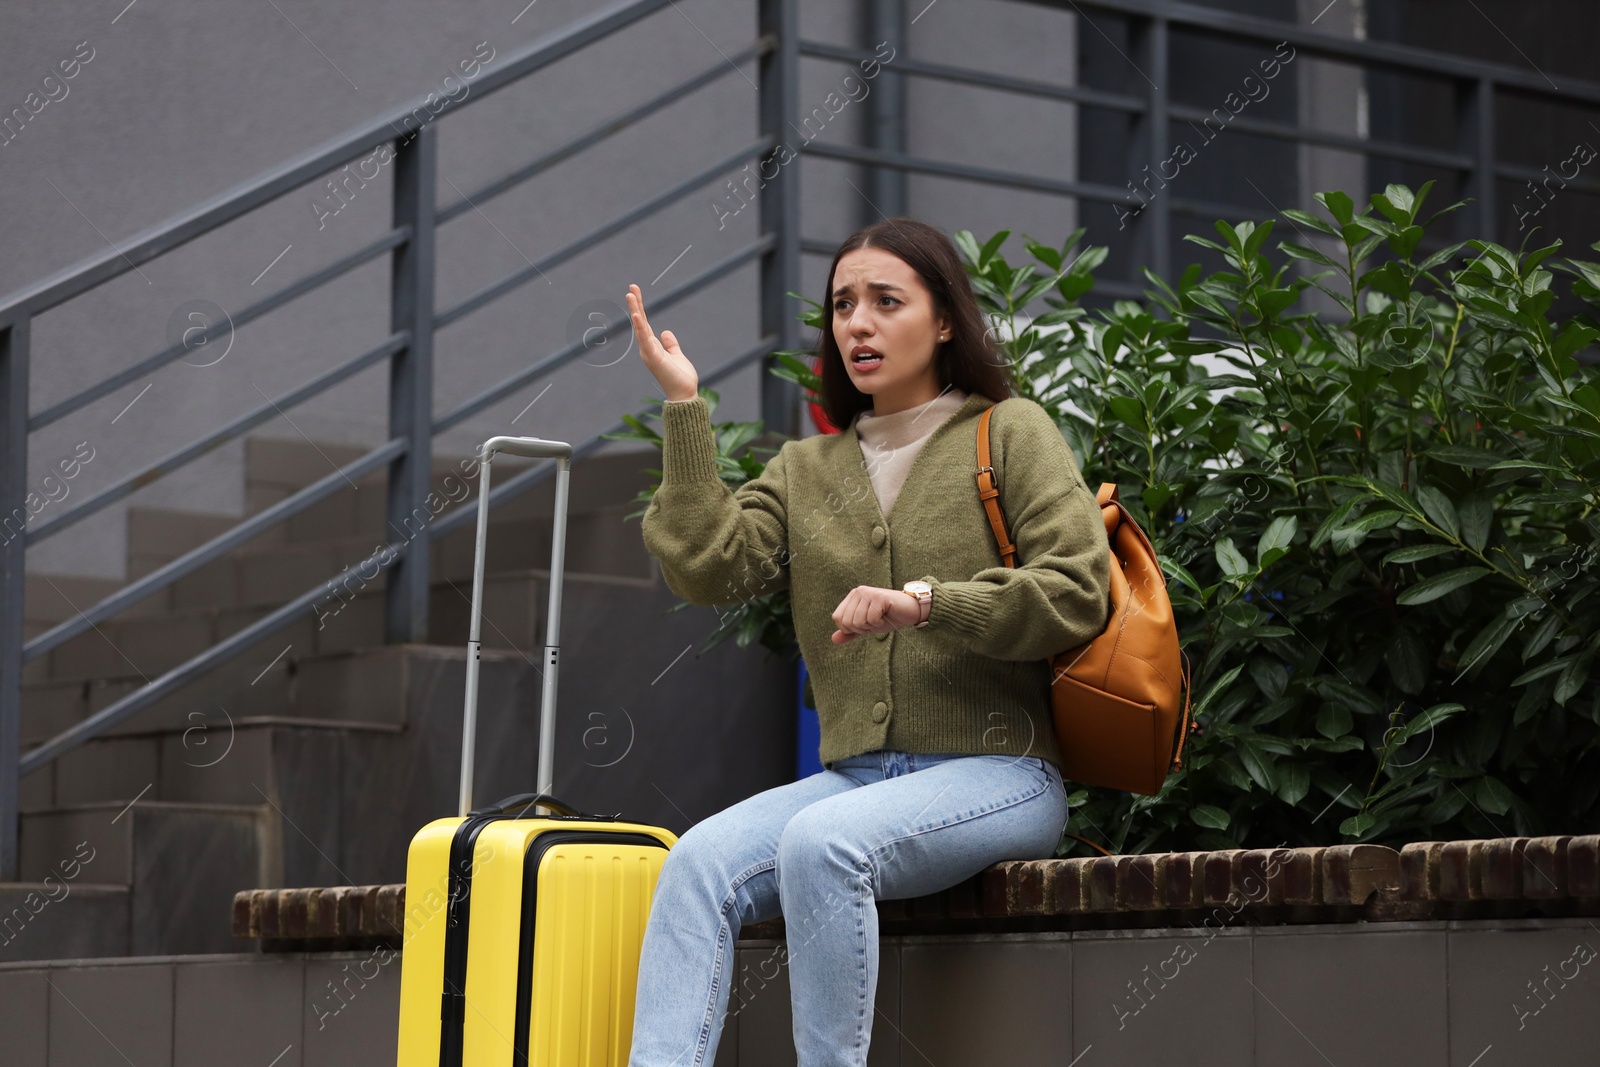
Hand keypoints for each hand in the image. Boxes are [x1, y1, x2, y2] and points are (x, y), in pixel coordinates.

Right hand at [626, 283, 698, 402]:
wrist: (684, 393)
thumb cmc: (680, 377)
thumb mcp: (676, 355)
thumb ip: (670, 344)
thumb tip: (666, 332)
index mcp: (652, 346)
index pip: (645, 323)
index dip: (640, 307)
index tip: (635, 292)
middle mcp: (647, 348)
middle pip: (640, 322)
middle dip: (636, 304)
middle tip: (631, 287)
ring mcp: (649, 353)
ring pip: (640, 328)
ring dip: (636, 311)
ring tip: (631, 295)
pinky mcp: (654, 357)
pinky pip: (646, 340)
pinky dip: (641, 328)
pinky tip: (637, 315)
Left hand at [830, 585, 922, 643]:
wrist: (910, 612)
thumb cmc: (888, 617)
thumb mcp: (866, 627)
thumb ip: (850, 632)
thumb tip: (833, 640)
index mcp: (852, 596)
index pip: (838, 618)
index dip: (850, 628)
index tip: (865, 624)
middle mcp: (858, 591)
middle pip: (847, 621)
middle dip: (862, 628)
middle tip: (874, 622)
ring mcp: (868, 593)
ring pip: (859, 621)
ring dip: (871, 626)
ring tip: (880, 618)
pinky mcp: (879, 597)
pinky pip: (871, 619)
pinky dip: (879, 623)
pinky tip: (886, 616)